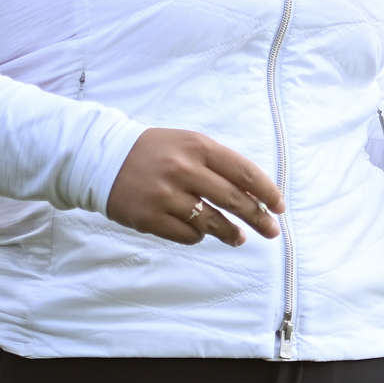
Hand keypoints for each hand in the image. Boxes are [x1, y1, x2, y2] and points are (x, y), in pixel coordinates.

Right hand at [108, 129, 284, 246]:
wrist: (103, 158)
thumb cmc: (155, 151)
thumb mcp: (188, 144)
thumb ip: (219, 165)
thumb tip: (256, 195)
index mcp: (198, 146)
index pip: (244, 172)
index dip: (267, 192)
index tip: (279, 207)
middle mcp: (184, 169)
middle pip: (233, 200)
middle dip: (258, 218)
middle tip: (271, 231)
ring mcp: (166, 195)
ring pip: (212, 223)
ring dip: (230, 233)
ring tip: (239, 238)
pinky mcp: (149, 218)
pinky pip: (188, 235)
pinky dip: (198, 235)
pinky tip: (199, 231)